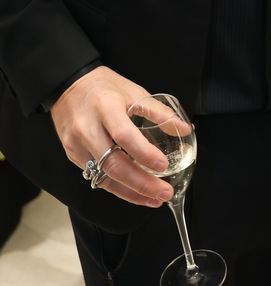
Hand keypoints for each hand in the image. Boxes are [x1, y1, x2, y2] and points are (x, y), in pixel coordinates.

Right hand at [50, 65, 173, 206]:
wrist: (70, 85)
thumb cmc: (106, 87)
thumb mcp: (134, 92)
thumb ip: (159, 112)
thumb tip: (185, 129)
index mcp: (106, 107)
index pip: (124, 136)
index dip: (144, 153)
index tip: (163, 165)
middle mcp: (88, 129)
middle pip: (113, 164)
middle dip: (141, 183)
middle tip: (164, 192)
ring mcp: (77, 145)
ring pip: (105, 177)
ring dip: (131, 192)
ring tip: (154, 199)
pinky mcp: (73, 155)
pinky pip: (97, 176)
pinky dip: (118, 187)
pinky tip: (135, 191)